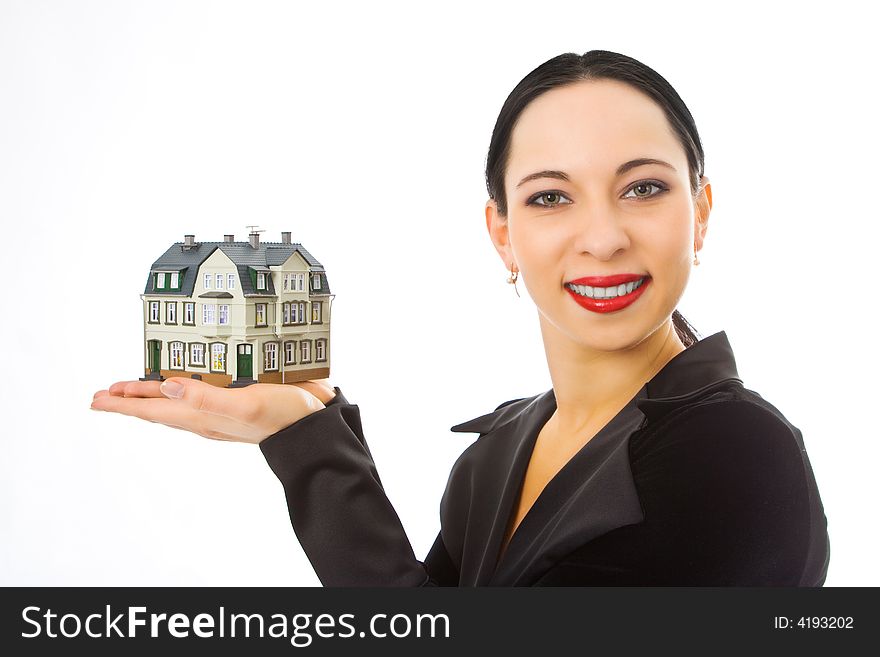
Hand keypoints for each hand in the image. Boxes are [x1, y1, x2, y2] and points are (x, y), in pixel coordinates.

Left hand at [90, 378, 337, 443]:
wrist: (316, 427)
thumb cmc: (284, 418)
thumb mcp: (245, 405)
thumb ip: (205, 397)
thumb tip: (166, 387)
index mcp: (204, 416)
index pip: (154, 410)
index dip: (125, 403)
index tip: (99, 398)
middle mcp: (208, 414)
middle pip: (160, 407)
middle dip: (131, 400)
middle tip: (105, 394)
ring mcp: (223, 409)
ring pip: (177, 402)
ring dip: (154, 395)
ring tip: (134, 390)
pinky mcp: (239, 399)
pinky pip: (200, 394)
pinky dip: (183, 387)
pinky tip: (185, 383)